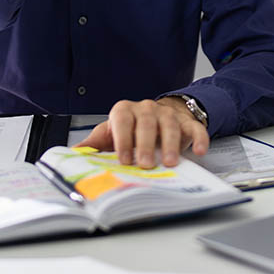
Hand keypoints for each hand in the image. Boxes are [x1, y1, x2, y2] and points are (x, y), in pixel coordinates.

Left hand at [73, 98, 209, 168]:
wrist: (159, 115)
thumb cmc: (131, 128)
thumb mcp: (110, 133)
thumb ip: (94, 144)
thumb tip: (74, 154)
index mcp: (124, 111)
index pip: (122, 121)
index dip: (122, 140)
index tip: (123, 159)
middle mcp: (146, 109)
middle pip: (146, 123)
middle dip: (145, 144)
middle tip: (145, 164)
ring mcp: (168, 114)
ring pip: (170, 125)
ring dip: (170, 144)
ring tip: (170, 162)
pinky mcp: (187, 122)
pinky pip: (195, 128)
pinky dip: (199, 139)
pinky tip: (199, 151)